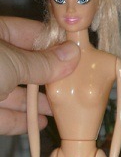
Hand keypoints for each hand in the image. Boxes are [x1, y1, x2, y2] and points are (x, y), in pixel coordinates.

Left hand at [0, 17, 79, 134]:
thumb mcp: (12, 62)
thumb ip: (43, 62)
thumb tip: (73, 54)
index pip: (29, 33)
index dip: (54, 43)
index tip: (78, 53)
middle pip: (25, 65)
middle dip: (50, 77)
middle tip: (76, 84)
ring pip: (16, 93)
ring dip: (40, 103)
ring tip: (64, 108)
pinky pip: (5, 116)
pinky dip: (24, 122)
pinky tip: (43, 124)